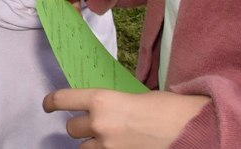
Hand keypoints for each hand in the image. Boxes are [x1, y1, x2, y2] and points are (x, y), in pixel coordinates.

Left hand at [44, 88, 209, 147]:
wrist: (193, 131)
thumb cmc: (170, 109)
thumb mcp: (135, 97)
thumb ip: (113, 104)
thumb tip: (104, 109)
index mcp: (102, 100)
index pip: (63, 100)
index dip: (51, 103)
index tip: (47, 106)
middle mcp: (99, 124)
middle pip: (72, 129)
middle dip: (81, 128)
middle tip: (94, 127)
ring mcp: (108, 147)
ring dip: (92, 145)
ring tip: (109, 141)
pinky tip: (117, 147)